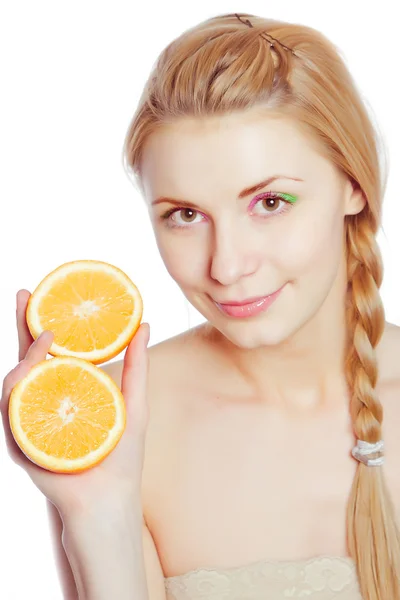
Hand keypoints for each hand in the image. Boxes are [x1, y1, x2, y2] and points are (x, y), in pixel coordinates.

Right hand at [0, 289, 149, 518]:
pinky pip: (12, 413)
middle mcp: (44, 403)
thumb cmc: (122, 456)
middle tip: (24, 295)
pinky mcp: (22, 444)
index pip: (49, 352)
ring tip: (43, 336)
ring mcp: (30, 423)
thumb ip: (136, 366)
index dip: (41, 323)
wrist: (111, 499)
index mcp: (67, 391)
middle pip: (26, 358)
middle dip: (21, 325)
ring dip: (25, 355)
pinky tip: (26, 371)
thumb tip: (144, 324)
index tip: (40, 294)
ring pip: (15, 382)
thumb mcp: (133, 402)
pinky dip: (17, 391)